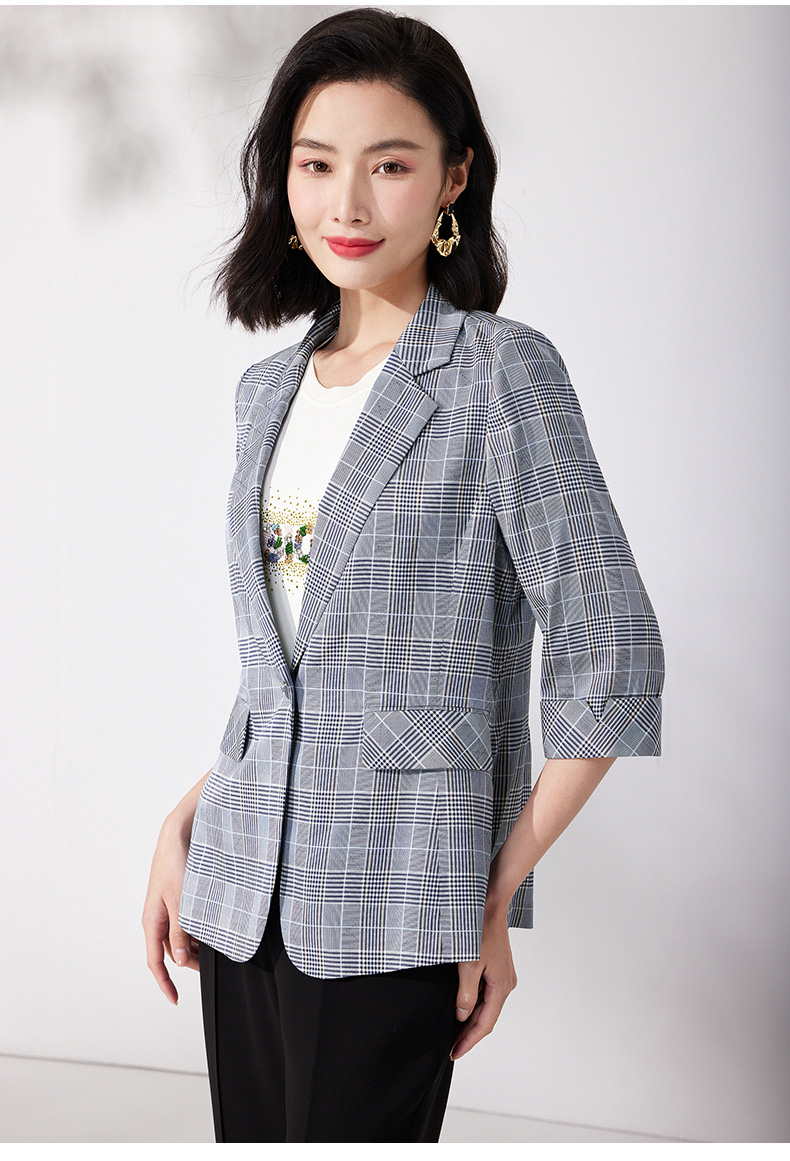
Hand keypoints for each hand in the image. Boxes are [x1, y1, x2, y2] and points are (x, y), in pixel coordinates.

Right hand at [141, 816, 199, 1004]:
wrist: (177, 835)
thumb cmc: (175, 866)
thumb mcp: (180, 903)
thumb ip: (179, 933)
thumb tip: (177, 961)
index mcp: (151, 922)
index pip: (155, 962)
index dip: (164, 984)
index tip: (175, 1000)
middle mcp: (157, 918)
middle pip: (170, 952)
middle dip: (189, 960)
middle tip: (212, 961)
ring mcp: (166, 908)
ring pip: (179, 937)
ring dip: (194, 943)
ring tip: (215, 942)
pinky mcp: (177, 899)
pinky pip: (184, 922)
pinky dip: (197, 928)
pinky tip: (212, 925)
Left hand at [451, 904, 516, 1059]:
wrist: (489, 904)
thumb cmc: (479, 930)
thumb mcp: (469, 965)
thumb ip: (466, 994)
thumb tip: (462, 1016)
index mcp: (501, 987)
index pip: (484, 1024)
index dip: (468, 1041)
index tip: (454, 1053)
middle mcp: (506, 984)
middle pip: (486, 1017)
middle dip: (469, 1034)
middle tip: (451, 1047)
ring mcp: (503, 976)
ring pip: (486, 1006)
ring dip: (471, 1019)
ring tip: (454, 1032)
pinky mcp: (498, 967)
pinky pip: (487, 993)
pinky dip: (474, 1004)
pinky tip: (463, 1007)